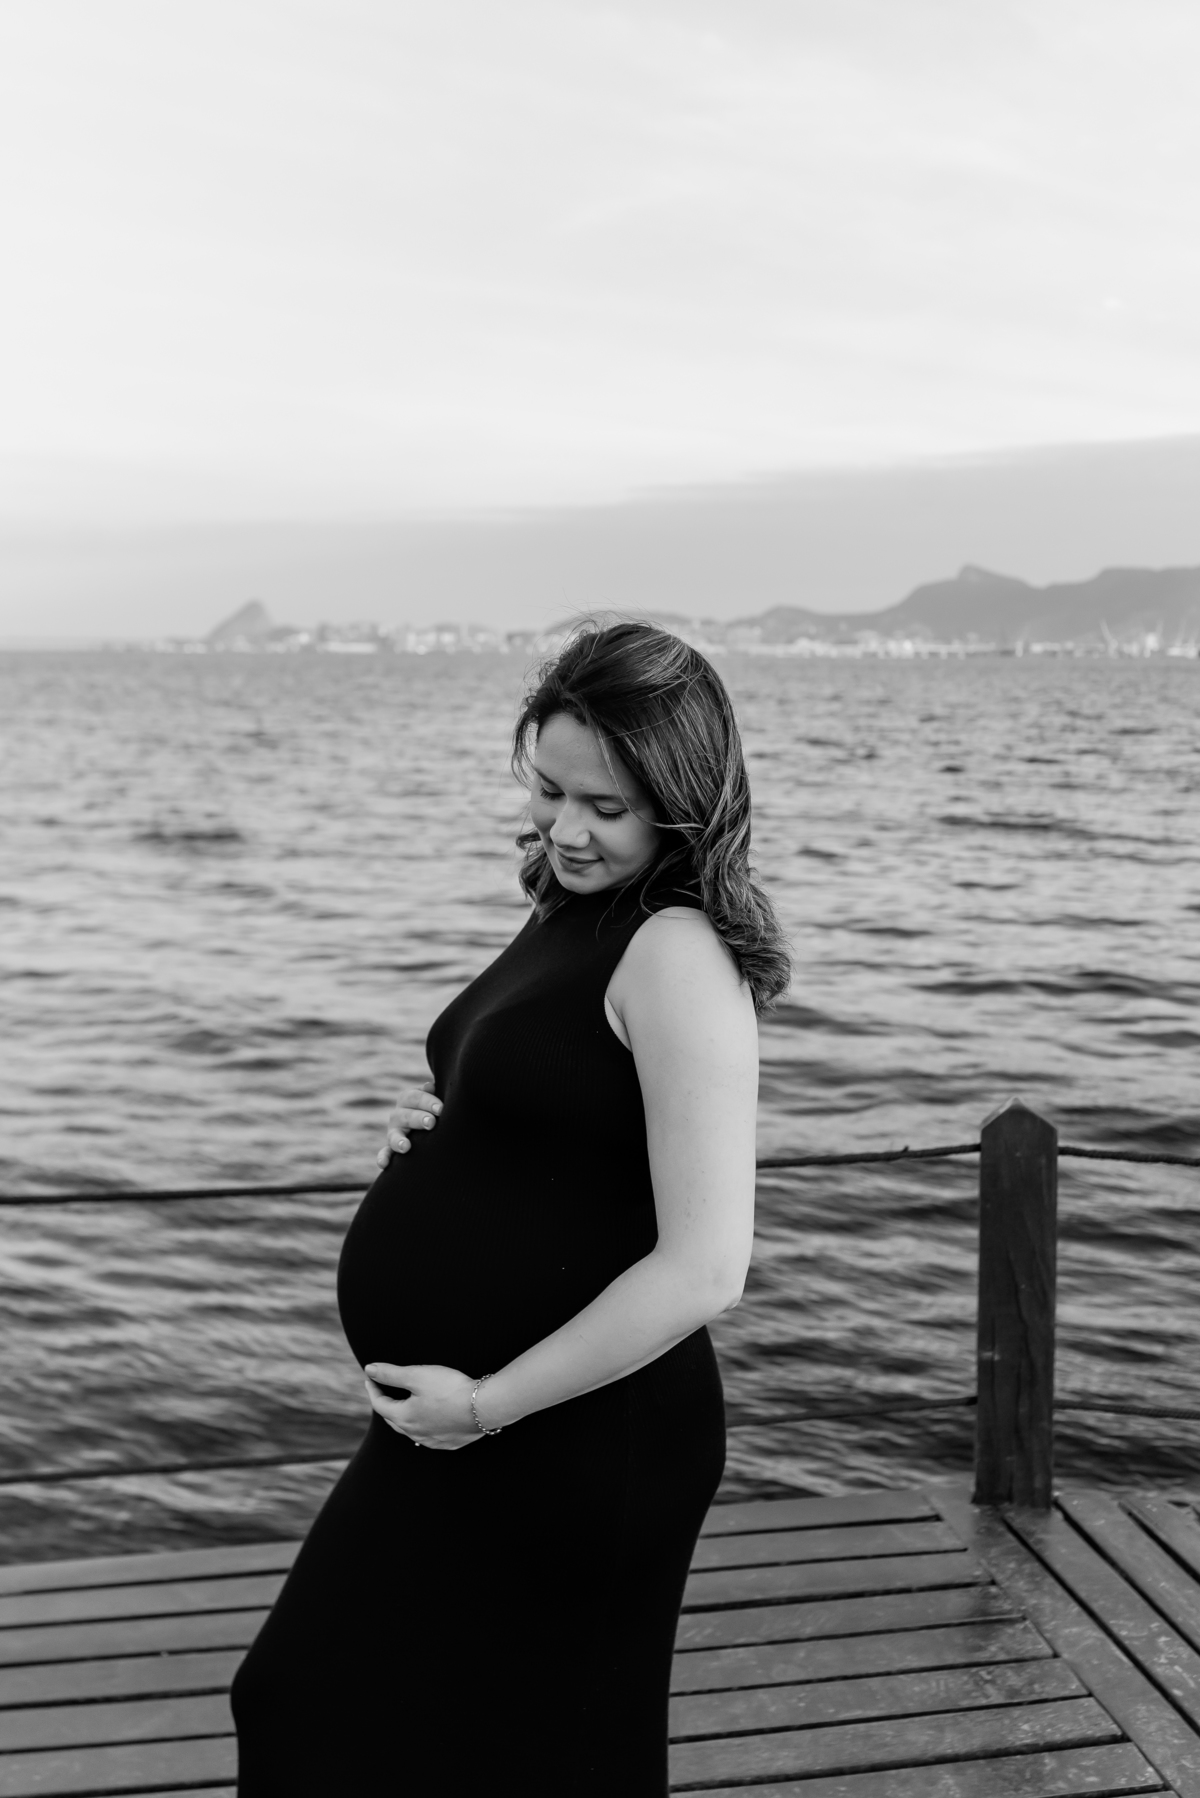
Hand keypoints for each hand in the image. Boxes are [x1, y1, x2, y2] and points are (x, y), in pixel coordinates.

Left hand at [364, 1362, 480, 1449]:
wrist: (485, 1407)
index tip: (370, 1377)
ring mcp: (433, 1441)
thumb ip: (391, 1373)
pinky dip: (422, 1427)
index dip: (373, 1389)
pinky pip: (429, 1437)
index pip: (380, 1404)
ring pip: (410, 1431)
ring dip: (403, 1418)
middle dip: (385, 1404)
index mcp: (404, 1418)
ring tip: (402, 1407)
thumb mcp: (418, 1375)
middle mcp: (415, 1434)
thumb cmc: (450, 1388)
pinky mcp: (450, 1443)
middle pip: (393, 1420)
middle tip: (383, 1391)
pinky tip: (427, 1424)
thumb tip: (369, 1369)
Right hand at [376, 1079, 442, 1168]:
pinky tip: (384, 1164)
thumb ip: (433, 1092)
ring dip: (399, 1140)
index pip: (415, 1097)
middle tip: (431, 1123)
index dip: (428, 1101)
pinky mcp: (392, 1148)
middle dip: (418, 1119)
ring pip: (394, 1135)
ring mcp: (394, 1132)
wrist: (430, 1122)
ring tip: (406, 1147)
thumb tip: (430, 1086)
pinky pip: (385, 1152)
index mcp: (408, 1099)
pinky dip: (383, 1158)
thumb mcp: (435, 1096)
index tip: (441, 1109)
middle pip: (406, 1115)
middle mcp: (399, 1115)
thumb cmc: (436, 1106)